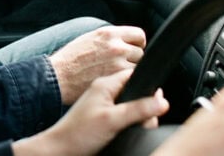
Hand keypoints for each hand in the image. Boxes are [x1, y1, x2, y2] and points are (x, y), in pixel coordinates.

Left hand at [10, 69, 168, 155]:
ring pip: (133, 108)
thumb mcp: (112, 120)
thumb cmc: (79, 133)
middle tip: (142, 123)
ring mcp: (104, 106)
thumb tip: (162, 101)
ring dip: (139, 119)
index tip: (156, 102)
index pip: (134, 75)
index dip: (148, 86)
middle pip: (137, 94)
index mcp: (105, 85)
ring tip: (132, 129)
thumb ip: (138, 109)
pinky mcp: (104, 119)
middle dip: (146, 109)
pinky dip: (130, 125)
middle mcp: (105, 93)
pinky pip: (125, 117)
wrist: (60, 150)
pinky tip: (126, 132)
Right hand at [49, 25, 145, 104]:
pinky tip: (117, 83)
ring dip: (131, 71)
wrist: (58, 76)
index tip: (133, 49)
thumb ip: (109, 38)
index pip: (138, 35)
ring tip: (117, 75)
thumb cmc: (70, 59)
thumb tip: (125, 41)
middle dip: (133, 59)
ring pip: (138, 68)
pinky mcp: (117, 80)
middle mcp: (116, 46)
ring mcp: (118, 64)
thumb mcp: (88, 38)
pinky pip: (132, 80)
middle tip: (120, 65)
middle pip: (140, 52)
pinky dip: (127, 82)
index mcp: (108, 34)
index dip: (137, 43)